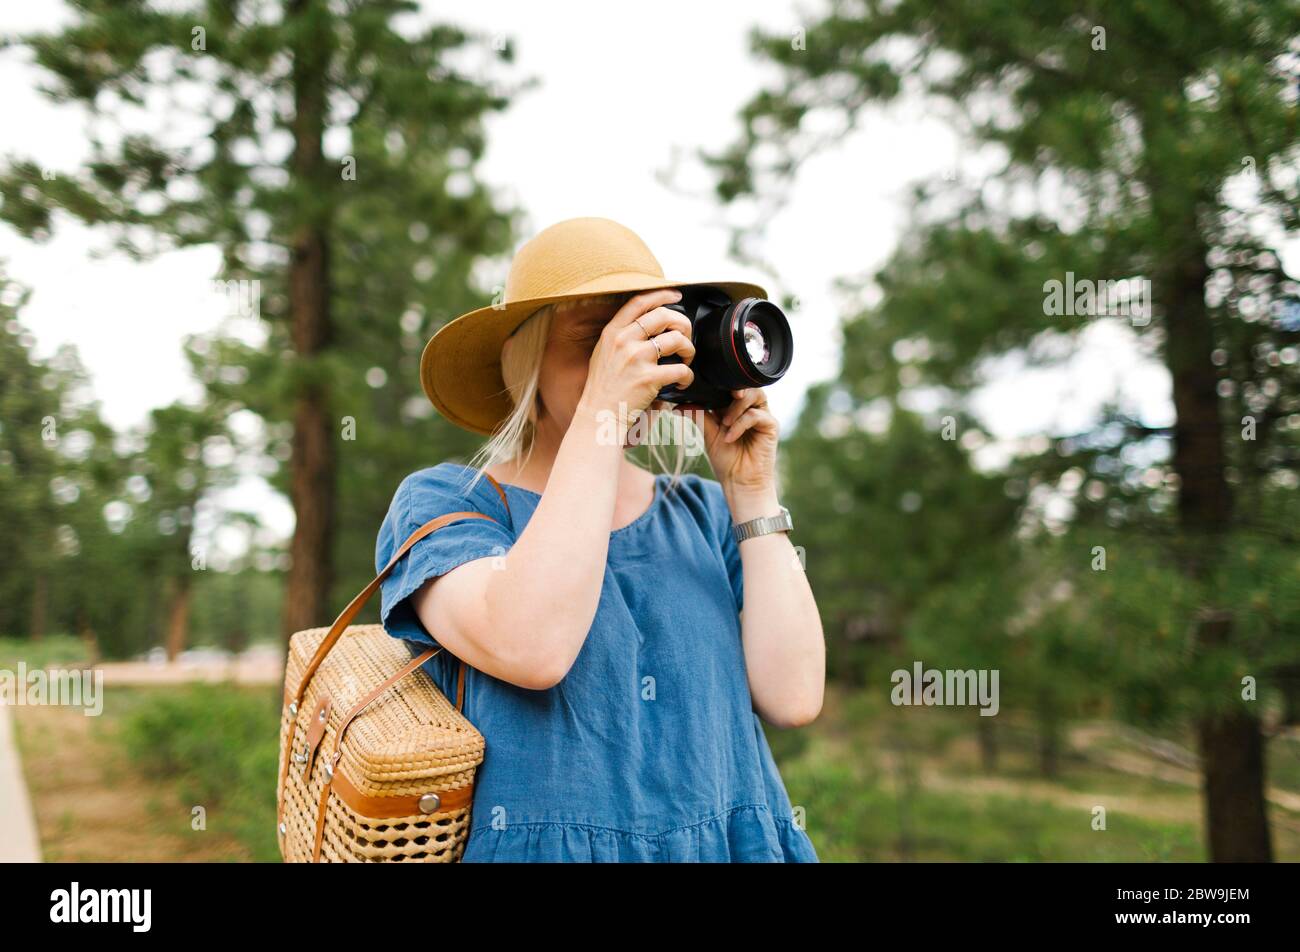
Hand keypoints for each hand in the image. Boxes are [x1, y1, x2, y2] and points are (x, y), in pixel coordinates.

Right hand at [577, 289, 695, 440]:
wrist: (598, 415)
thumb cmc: (602, 388)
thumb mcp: (603, 353)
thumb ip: (620, 337)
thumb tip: (646, 325)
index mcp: (612, 332)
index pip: (640, 302)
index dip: (662, 295)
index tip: (676, 296)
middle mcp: (624, 340)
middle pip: (664, 316)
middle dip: (682, 323)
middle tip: (685, 335)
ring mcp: (636, 358)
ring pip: (676, 339)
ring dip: (688, 348)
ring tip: (686, 359)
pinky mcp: (648, 378)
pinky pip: (681, 369)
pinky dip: (688, 376)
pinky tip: (683, 381)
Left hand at [669, 387, 778, 497]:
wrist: (739, 482)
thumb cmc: (726, 460)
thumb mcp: (708, 435)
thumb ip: (699, 417)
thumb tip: (679, 406)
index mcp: (734, 408)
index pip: (729, 387)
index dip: (719, 384)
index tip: (704, 387)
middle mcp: (750, 409)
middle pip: (745, 385)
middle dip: (731, 388)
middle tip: (717, 397)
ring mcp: (762, 416)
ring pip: (754, 395)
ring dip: (736, 406)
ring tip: (724, 423)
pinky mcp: (771, 426)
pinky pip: (756, 415)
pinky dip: (741, 424)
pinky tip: (730, 437)